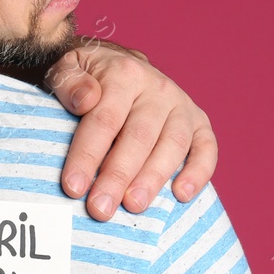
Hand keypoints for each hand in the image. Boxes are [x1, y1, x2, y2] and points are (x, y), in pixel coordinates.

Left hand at [44, 39, 217, 220]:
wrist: (117, 64)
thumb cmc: (86, 77)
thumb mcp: (66, 67)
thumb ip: (69, 81)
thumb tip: (84, 101)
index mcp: (124, 73)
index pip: (104, 119)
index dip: (87, 155)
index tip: (73, 187)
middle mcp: (157, 89)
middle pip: (139, 136)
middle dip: (118, 176)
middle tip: (100, 209)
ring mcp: (181, 106)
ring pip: (173, 144)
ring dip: (154, 178)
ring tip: (134, 206)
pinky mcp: (199, 123)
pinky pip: (207, 147)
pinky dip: (199, 172)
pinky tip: (182, 195)